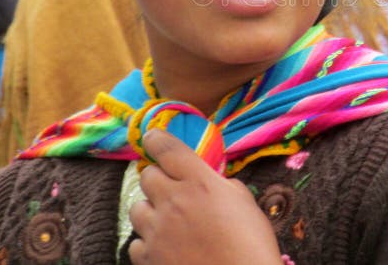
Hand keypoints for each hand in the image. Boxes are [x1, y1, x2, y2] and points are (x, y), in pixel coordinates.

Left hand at [128, 129, 281, 264]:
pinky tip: (163, 246)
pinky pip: (136, 242)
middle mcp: (172, 201)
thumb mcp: (244, 202)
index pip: (167, 149)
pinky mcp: (148, 258)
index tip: (152, 136)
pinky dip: (146, 242)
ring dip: (149, 209)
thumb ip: (221, 185)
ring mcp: (157, 231)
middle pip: (146, 175)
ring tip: (166, 218)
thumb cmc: (251, 244)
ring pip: (136, 207)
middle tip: (170, 186)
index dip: (156, 139)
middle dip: (156, 177)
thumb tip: (211, 182)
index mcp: (198, 182)